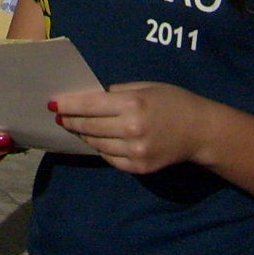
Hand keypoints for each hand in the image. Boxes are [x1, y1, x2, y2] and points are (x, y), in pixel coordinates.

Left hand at [49, 82, 214, 174]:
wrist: (199, 131)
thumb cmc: (172, 101)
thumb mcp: (145, 87)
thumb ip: (117, 93)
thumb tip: (90, 98)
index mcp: (133, 104)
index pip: (90, 106)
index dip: (69, 105)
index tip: (53, 104)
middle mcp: (131, 130)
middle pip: (89, 126)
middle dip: (71, 120)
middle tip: (59, 115)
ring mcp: (135, 152)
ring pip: (96, 144)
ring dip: (83, 134)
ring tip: (75, 126)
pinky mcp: (138, 167)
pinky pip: (109, 158)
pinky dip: (100, 148)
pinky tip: (96, 139)